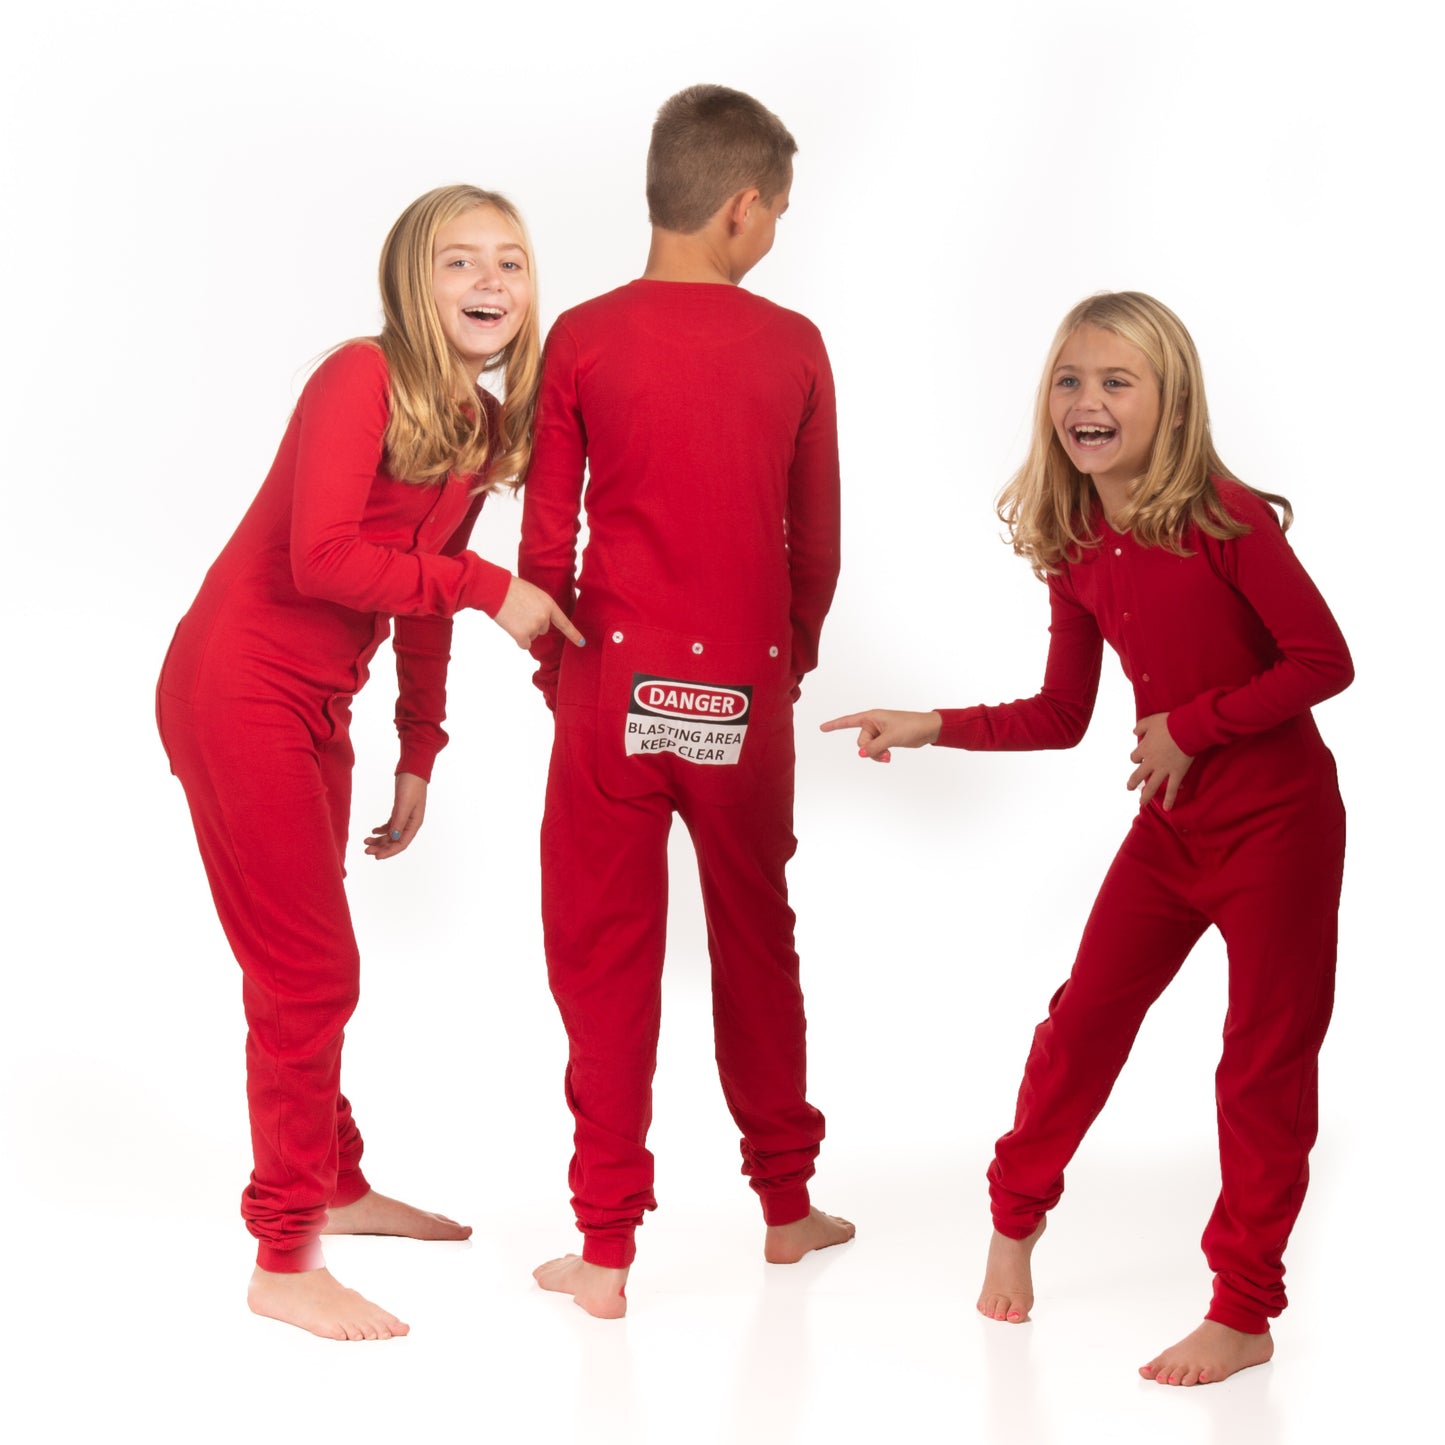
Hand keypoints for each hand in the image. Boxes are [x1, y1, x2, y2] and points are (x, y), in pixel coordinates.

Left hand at [364, 772, 427, 857]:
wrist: (412, 771)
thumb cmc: (411, 786)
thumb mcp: (404, 804)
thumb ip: (399, 822)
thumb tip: (393, 838)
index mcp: (414, 824)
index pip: (401, 843)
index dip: (389, 852)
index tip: (376, 856)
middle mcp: (410, 823)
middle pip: (395, 841)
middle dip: (381, 847)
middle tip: (366, 850)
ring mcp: (405, 817)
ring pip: (391, 834)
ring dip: (379, 839)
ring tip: (366, 841)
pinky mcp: (400, 811)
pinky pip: (390, 825)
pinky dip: (381, 830)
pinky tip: (373, 831)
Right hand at [494, 576, 584, 649]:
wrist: (497, 590)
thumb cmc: (512, 589)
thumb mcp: (534, 594)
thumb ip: (542, 607)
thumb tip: (542, 622)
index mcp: (549, 605)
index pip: (564, 623)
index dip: (573, 634)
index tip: (582, 643)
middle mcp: (544, 617)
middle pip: (542, 630)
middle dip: (532, 623)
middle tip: (519, 611)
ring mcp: (534, 626)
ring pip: (532, 636)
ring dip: (523, 629)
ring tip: (514, 615)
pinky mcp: (522, 634)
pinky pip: (524, 644)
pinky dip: (518, 639)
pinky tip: (511, 626)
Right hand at [819, 708, 941, 761]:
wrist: (927, 729)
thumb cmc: (911, 726)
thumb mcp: (891, 738)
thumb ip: (874, 747)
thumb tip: (860, 754)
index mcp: (871, 717)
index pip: (848, 721)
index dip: (834, 725)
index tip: (822, 728)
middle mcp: (873, 723)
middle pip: (860, 741)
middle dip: (869, 750)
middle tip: (884, 753)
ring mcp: (879, 732)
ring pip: (867, 748)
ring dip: (875, 754)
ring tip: (888, 756)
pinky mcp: (885, 739)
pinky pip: (875, 750)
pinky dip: (880, 755)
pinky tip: (889, 756)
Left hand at [1128, 713, 1192, 810]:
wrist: (1186, 728)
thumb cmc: (1169, 722)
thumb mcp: (1149, 721)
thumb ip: (1140, 726)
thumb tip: (1133, 732)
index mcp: (1144, 749)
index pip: (1134, 757)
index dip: (1136, 758)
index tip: (1139, 759)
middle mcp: (1151, 762)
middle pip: (1137, 775)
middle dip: (1133, 782)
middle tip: (1129, 788)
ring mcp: (1163, 769)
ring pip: (1152, 786)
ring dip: (1146, 795)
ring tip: (1142, 802)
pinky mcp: (1177, 773)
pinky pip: (1172, 789)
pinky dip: (1170, 799)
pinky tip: (1167, 809)